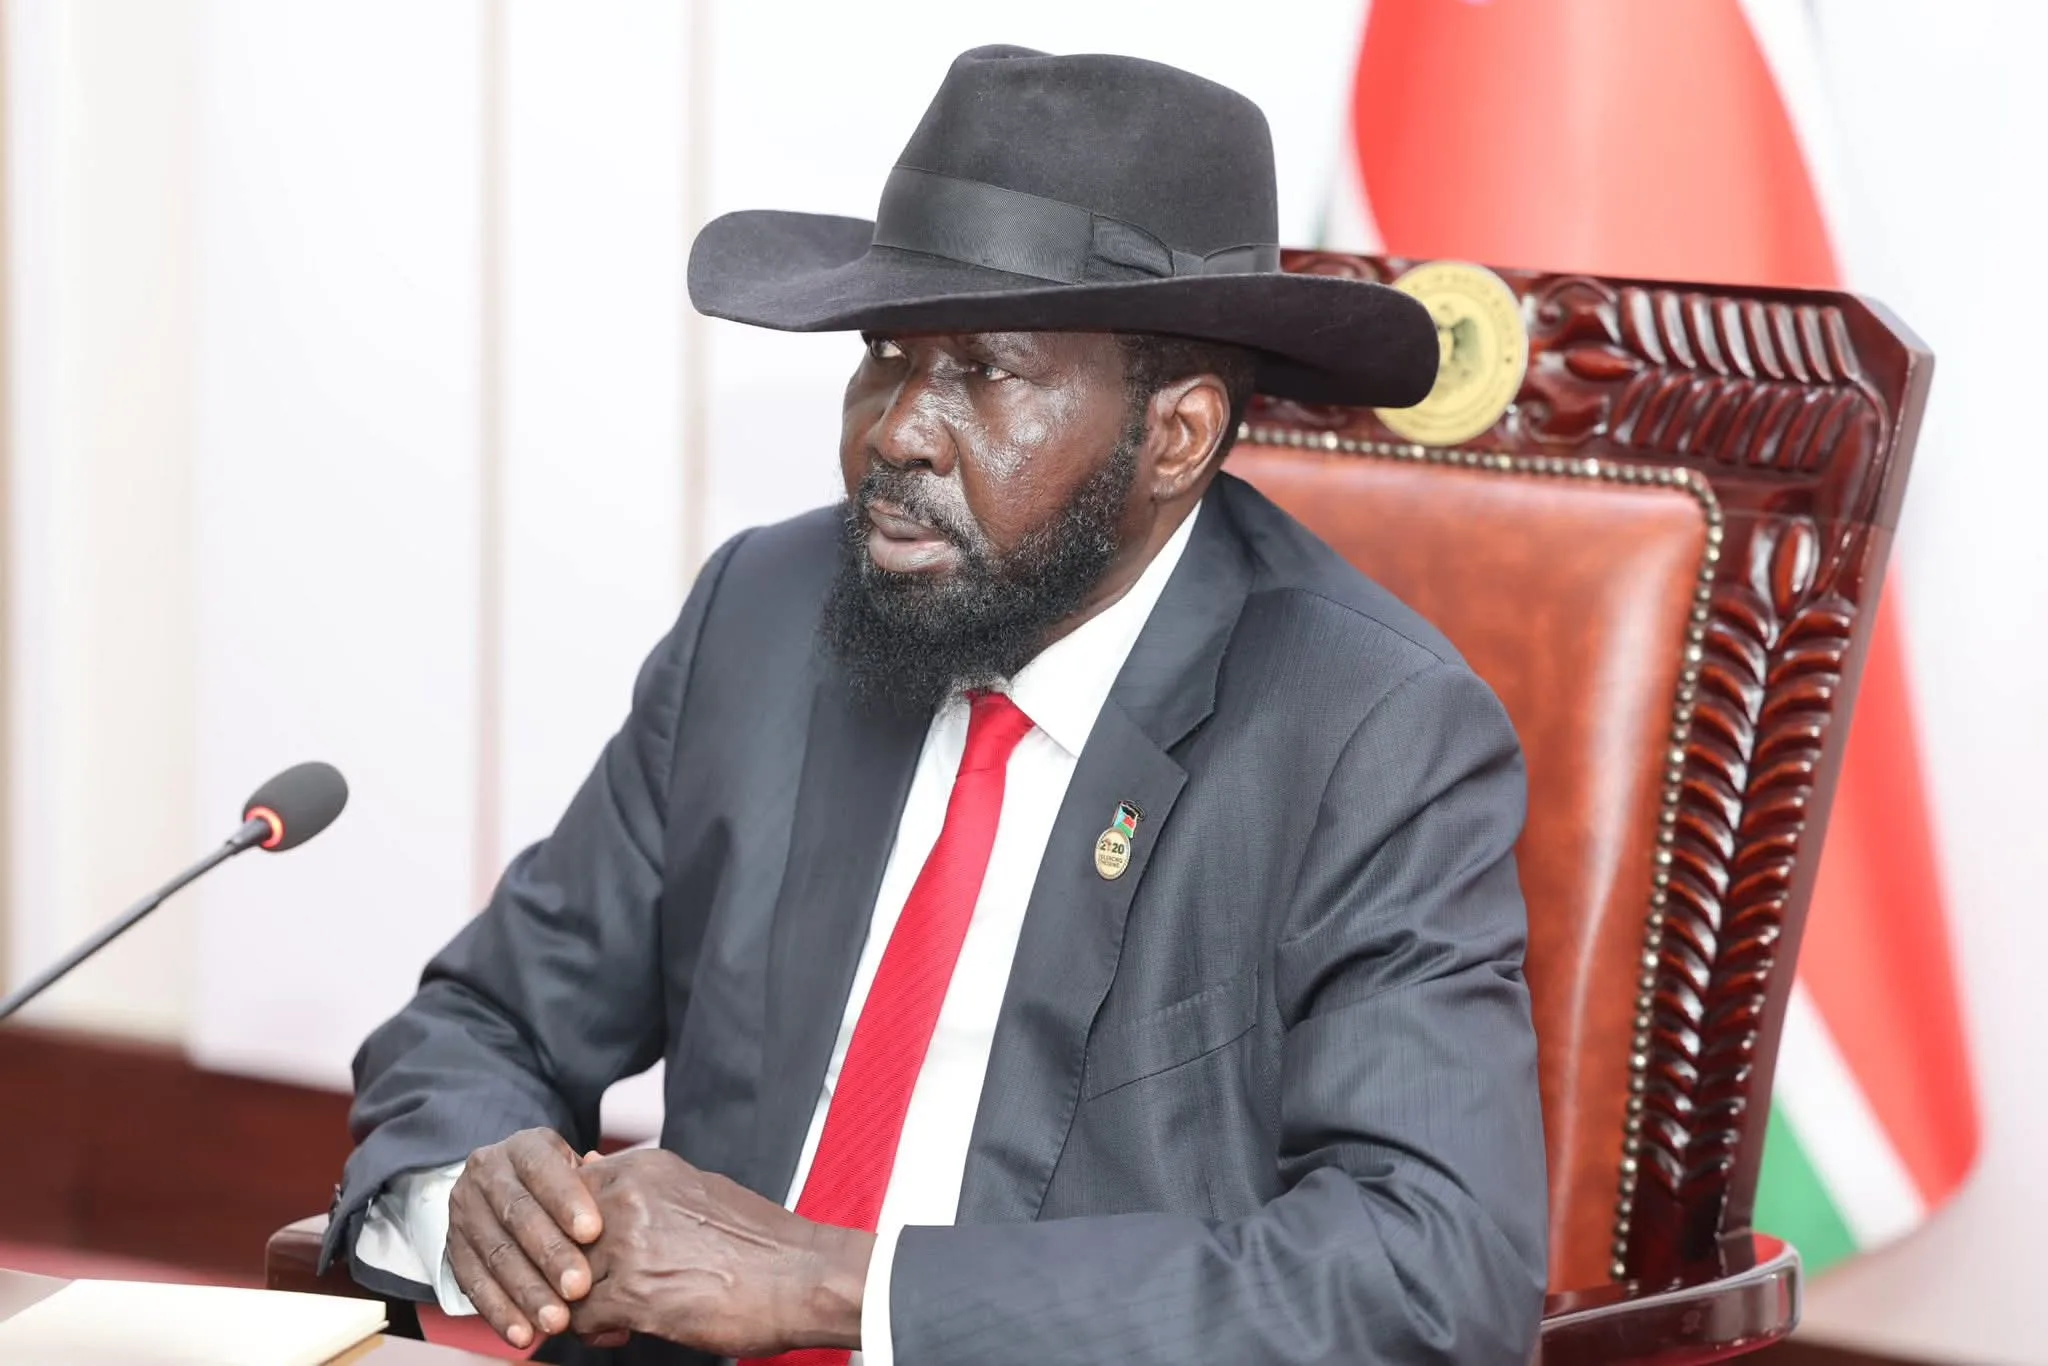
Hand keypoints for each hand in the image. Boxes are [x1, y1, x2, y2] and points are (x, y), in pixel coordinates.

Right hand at [445, 1128, 602, 1349]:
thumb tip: (627, 1198)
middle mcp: (487, 1173)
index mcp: (524, 1146)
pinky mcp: (453, 1248)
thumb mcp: (579, 1171)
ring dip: (527, 1293)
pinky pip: (473, 1284)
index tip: (593, 1231)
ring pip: (495, 1254)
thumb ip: (600, 1185)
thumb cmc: (561, 1183)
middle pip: (517, 1214)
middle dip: (549, 1254)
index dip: (567, 1200)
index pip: (543, 1168)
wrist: (504, 1184)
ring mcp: (465, 1211)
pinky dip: (499, 1313)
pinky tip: (523, 1334)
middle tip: (579, 1288)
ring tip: (557, 1322)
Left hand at [565, 1148, 873, 1356]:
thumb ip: (637, 1184)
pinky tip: (623, 1332)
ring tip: (613, 1317)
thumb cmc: (758, 1241)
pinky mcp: (632, 1293)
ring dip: (576, 1305)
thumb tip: (588, 1164)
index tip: (588, 1254)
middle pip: (554, 1238)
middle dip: (564, 1270)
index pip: (563, 1194)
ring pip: (559, 1281)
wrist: (805, 1276)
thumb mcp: (694, 1189)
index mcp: (642, 1168)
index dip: (568, 1232)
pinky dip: (592, 1333)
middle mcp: (627, 1197)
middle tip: (593, 1292)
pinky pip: (576, 1318)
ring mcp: (626, 1243)